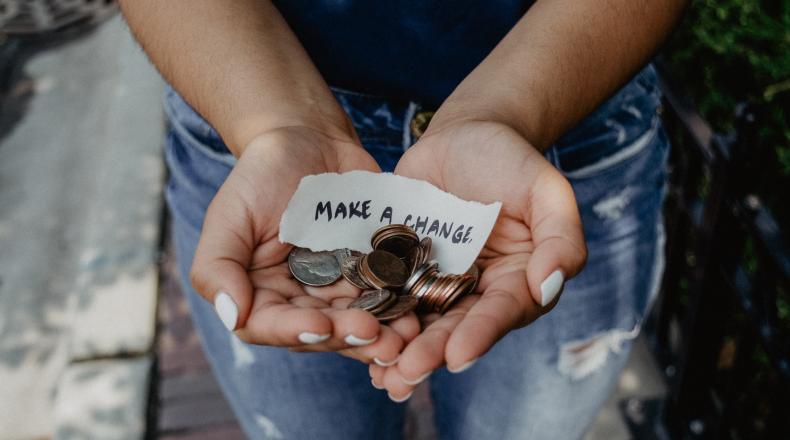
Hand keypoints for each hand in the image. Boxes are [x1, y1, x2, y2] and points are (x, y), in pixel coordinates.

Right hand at [189, 126, 419, 362]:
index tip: (321, 325)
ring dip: (383, 333)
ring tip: (405, 335)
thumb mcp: (229, 214)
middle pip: (322, 332)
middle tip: (375, 334)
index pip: (271, 326)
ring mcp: (339, 289)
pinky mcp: (372, 272)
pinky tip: (419, 310)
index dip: (296, 331)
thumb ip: (217, 266)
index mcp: (260, 293)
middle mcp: (300, 300)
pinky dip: (402, 306)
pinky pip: (388, 295)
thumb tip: (232, 315)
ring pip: (359, 322)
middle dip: (348, 336)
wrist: (309, 140)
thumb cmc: (261, 175)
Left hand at [370, 120, 586, 398]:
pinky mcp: (403, 268)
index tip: (458, 356)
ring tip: (380, 374)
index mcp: (517, 280)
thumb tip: (549, 286)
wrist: (464, 135)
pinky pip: (388, 296)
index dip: (480, 334)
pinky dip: (375, 318)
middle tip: (407, 373)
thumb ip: (560, 238)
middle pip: (456, 327)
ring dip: (400, 349)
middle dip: (432, 352)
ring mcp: (437, 281)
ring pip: (420, 322)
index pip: (501, 312)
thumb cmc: (511, 160)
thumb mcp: (546, 190)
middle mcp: (477, 291)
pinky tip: (355, 339)